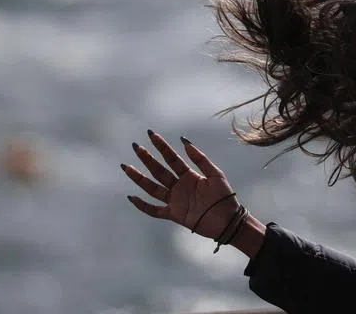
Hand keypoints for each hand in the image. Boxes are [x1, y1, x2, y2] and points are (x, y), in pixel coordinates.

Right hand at [121, 130, 240, 240]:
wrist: (228, 221)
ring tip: (127, 167)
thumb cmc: (225, 197)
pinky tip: (131, 197)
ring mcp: (175, 200)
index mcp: (189, 175)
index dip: (161, 146)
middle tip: (136, 146)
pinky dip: (142, 205)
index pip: (171, 158)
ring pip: (152, 188)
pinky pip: (154, 210)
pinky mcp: (174, 215)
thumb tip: (184, 141)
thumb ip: (200, 159)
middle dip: (147, 158)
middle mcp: (179, 186)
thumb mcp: (215, 174)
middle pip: (159, 170)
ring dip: (139, 178)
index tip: (151, 134)